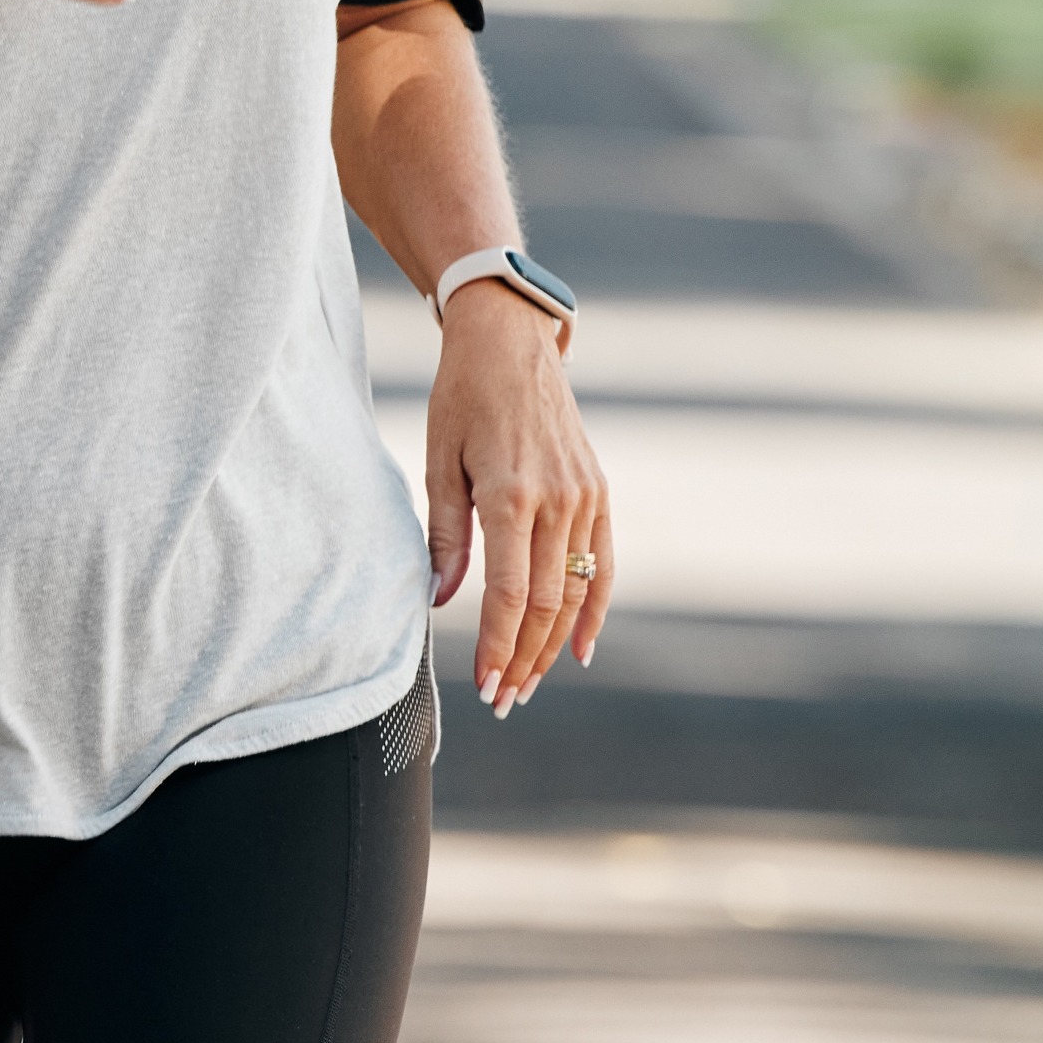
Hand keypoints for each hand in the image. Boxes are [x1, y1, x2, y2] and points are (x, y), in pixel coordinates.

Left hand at [422, 287, 611, 715]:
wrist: (511, 342)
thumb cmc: (462, 398)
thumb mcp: (438, 460)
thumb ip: (443, 534)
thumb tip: (439, 600)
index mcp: (509, 494)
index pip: (508, 595)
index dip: (498, 647)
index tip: (484, 685)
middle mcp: (555, 500)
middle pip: (545, 605)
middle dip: (524, 660)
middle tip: (503, 699)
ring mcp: (585, 497)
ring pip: (575, 593)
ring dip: (552, 646)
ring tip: (528, 682)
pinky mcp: (600, 492)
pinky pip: (604, 565)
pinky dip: (594, 611)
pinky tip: (579, 649)